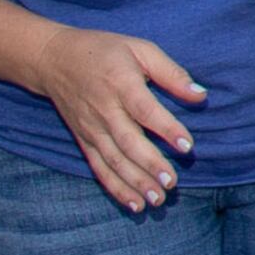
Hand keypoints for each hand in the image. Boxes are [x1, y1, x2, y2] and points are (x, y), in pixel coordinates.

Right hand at [33, 23, 203, 212]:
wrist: (53, 59)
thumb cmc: (105, 51)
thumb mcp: (140, 49)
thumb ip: (171, 73)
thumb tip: (201, 94)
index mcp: (120, 83)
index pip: (144, 109)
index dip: (166, 128)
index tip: (187, 146)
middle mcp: (104, 109)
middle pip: (127, 141)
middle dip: (150, 164)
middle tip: (172, 182)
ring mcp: (91, 128)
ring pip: (114, 160)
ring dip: (136, 182)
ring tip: (158, 199)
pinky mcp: (84, 141)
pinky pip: (100, 168)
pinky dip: (116, 188)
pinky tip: (135, 205)